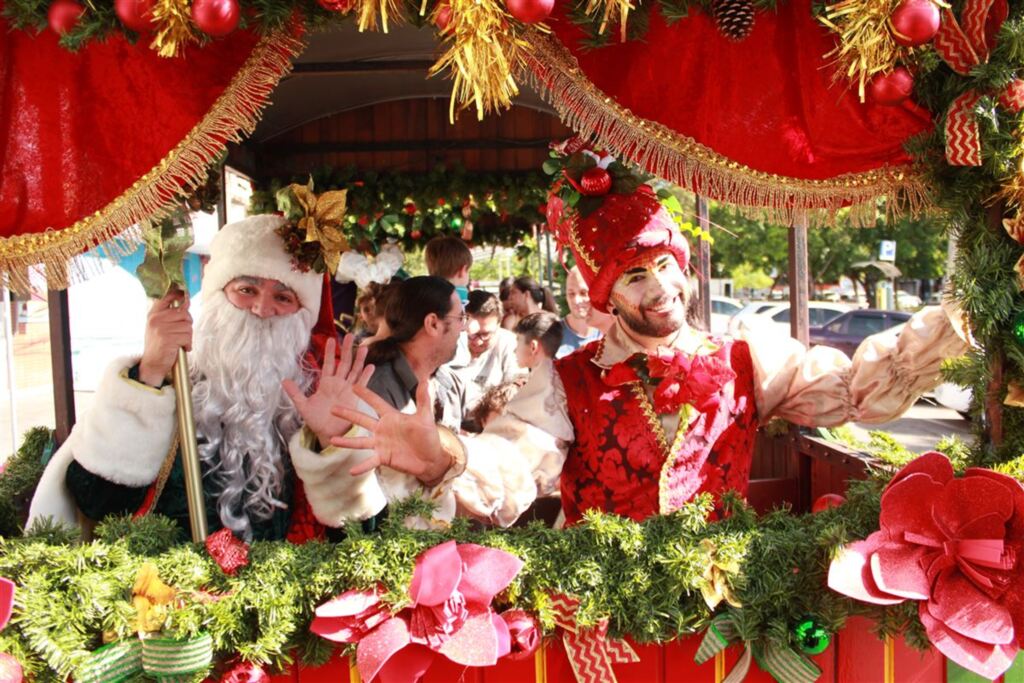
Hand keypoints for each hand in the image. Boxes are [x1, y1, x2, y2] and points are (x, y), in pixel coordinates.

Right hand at [138, 289, 191, 386]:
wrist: (152, 364)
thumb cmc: (159, 345)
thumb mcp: (159, 326)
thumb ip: (170, 314)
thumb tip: (185, 302)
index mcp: (154, 313)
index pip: (168, 296)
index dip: (180, 294)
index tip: (185, 293)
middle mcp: (156, 318)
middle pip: (184, 313)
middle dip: (188, 325)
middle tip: (182, 334)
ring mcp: (161, 328)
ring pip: (187, 326)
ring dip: (188, 337)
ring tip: (179, 343)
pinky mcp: (167, 338)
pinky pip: (187, 337)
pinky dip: (187, 344)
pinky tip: (181, 348)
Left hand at [284, 335, 373, 448]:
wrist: (327, 433)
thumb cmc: (316, 420)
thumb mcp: (303, 406)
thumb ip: (295, 393)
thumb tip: (283, 381)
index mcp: (326, 383)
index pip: (329, 363)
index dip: (330, 352)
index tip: (331, 339)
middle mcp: (338, 383)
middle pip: (344, 362)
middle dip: (347, 349)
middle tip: (350, 336)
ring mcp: (348, 389)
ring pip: (354, 371)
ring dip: (359, 359)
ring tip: (364, 348)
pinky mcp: (355, 397)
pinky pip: (362, 385)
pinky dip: (366, 376)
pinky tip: (370, 366)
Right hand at [332, 380, 450, 484]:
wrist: (432, 459)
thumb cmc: (428, 437)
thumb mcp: (425, 417)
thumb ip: (423, 399)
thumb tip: (425, 379)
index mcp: (391, 417)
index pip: (376, 403)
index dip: (366, 394)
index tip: (353, 386)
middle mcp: (383, 429)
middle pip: (362, 420)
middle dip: (347, 414)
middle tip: (332, 409)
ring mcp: (381, 444)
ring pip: (360, 441)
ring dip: (346, 441)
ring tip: (332, 439)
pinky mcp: (383, 457)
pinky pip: (370, 461)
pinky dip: (361, 466)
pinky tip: (351, 470)